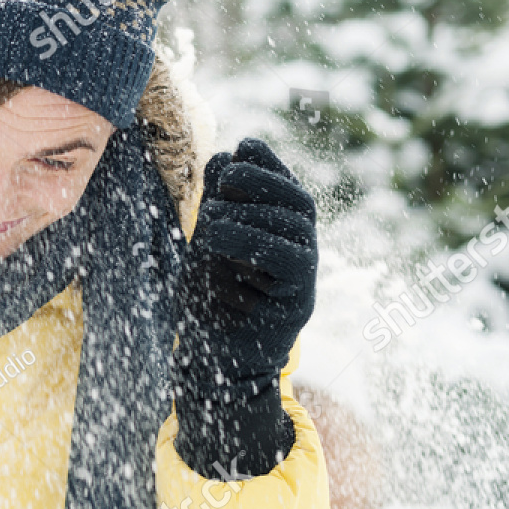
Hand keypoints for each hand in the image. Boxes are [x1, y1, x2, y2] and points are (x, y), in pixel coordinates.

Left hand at [173, 138, 317, 476]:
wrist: (209, 361)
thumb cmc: (206, 301)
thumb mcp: (204, 241)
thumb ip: (216, 202)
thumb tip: (225, 154)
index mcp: (281, 233)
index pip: (286, 185)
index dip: (268, 162)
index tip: (239, 148)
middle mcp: (301, 251)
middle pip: (299, 200)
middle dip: (262, 179)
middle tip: (225, 179)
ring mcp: (304, 277)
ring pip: (295, 225)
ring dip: (248, 211)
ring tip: (209, 220)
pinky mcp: (298, 301)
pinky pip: (289, 258)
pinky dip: (252, 240)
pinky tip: (217, 236)